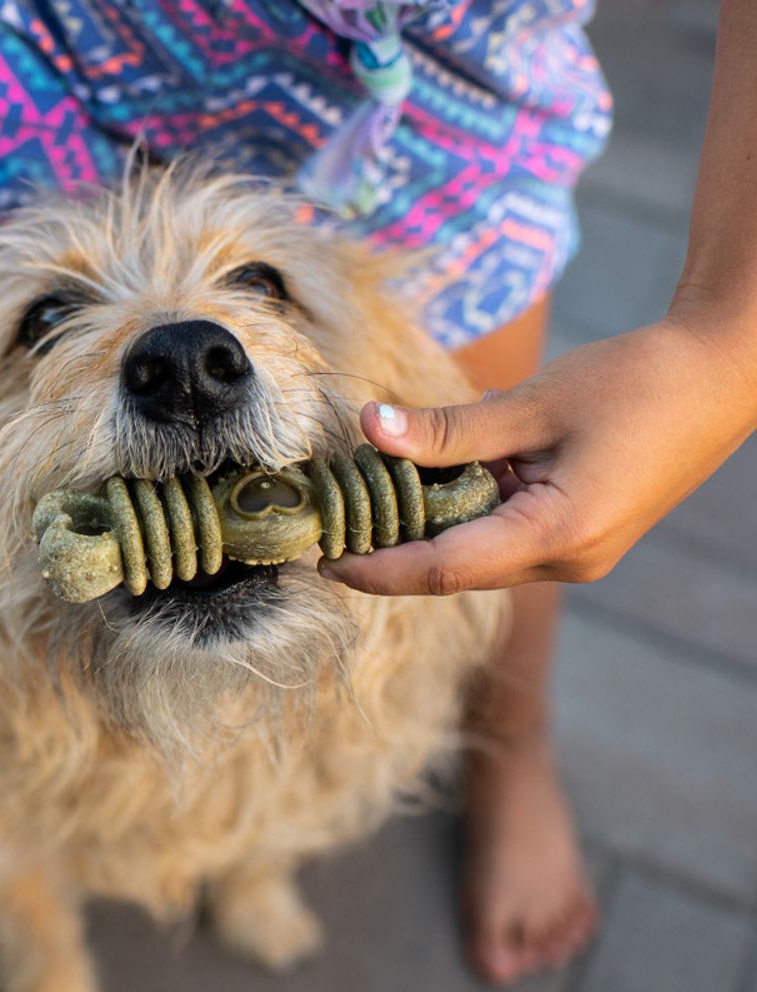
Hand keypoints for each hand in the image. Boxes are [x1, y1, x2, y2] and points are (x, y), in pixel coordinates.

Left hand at [319, 301, 756, 594]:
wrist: (724, 373)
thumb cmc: (640, 381)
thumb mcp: (534, 403)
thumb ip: (449, 428)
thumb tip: (370, 429)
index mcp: (557, 537)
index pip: (441, 569)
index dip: (376, 569)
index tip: (322, 560)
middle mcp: (566, 561)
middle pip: (454, 567)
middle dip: (392, 547)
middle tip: (333, 519)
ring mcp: (576, 553)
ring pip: (477, 551)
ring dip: (428, 523)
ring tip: (372, 490)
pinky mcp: (580, 535)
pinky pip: (504, 533)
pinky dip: (467, 508)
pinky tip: (443, 470)